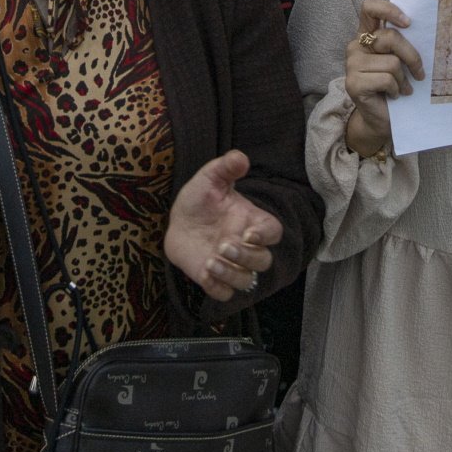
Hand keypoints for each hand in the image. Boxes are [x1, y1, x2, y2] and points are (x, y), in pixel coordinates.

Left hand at [165, 150, 283, 302]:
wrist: (178, 221)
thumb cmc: (200, 199)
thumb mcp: (210, 178)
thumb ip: (226, 167)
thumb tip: (241, 158)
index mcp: (252, 221)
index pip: (274, 232)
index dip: (266, 235)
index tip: (249, 232)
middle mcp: (246, 247)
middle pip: (263, 261)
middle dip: (247, 257)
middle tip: (224, 245)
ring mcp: (231, 266)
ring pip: (245, 281)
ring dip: (231, 274)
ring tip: (211, 261)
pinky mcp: (214, 280)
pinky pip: (224, 294)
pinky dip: (218, 287)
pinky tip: (205, 272)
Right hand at [342, 0, 420, 159]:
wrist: (381, 118)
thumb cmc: (394, 86)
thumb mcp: (399, 60)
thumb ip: (401, 44)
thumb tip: (424, 31)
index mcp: (367, 35)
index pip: (370, 8)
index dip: (388, 9)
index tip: (408, 22)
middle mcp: (356, 46)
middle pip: (391, 38)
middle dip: (412, 56)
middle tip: (420, 72)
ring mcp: (352, 64)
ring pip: (392, 62)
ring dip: (404, 79)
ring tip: (403, 88)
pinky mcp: (353, 83)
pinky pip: (386, 79)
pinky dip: (396, 90)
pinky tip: (394, 96)